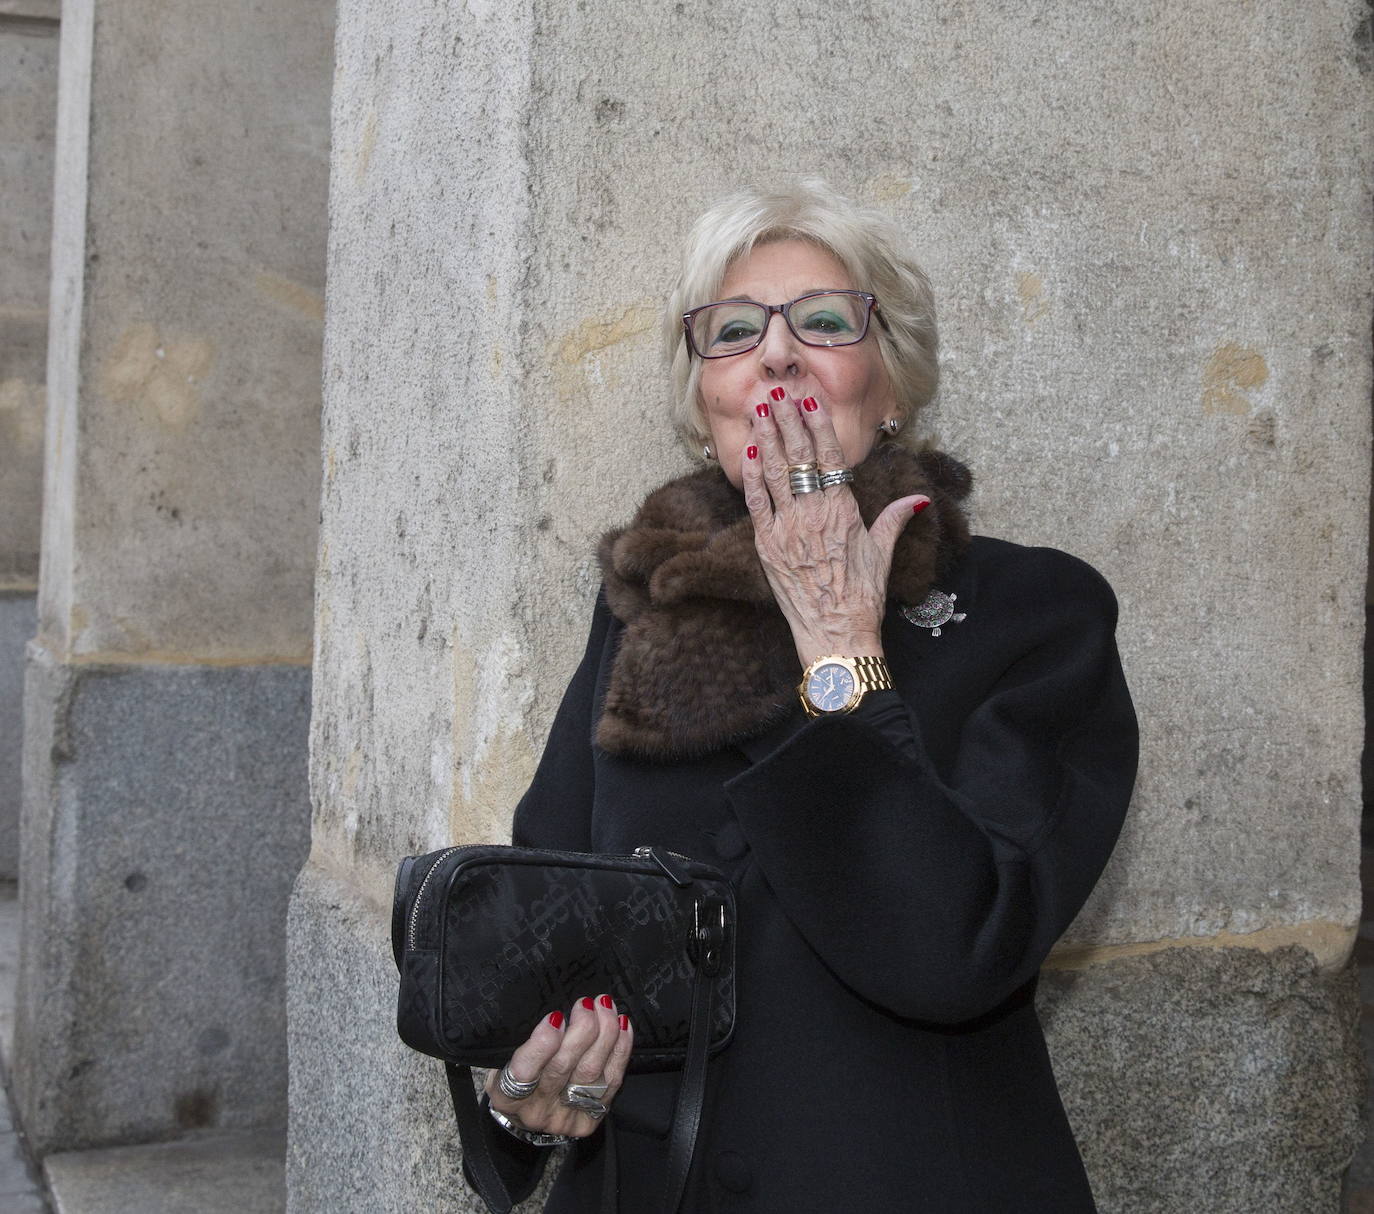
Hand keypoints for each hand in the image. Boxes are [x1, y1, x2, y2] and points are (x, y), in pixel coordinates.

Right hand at [484, 995, 632, 1138]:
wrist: (529, 1113)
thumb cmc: (516, 1076)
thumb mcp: (504, 1061)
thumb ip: (521, 1042)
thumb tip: (547, 1013)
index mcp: (507, 1097)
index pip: (523, 1074)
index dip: (542, 1045)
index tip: (555, 1017)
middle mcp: (537, 1111)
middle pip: (563, 1069)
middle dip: (581, 1031)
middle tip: (586, 1004)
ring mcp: (566, 1117)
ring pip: (591, 1073)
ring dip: (604, 1035)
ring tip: (605, 1006)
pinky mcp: (591, 1118)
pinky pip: (611, 1082)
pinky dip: (619, 1050)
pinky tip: (621, 1026)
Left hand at [741, 390, 928, 666]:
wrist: (835, 632)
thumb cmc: (862, 596)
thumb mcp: (881, 553)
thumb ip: (894, 519)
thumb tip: (917, 500)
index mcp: (843, 510)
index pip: (829, 457)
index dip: (818, 425)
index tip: (809, 400)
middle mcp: (813, 514)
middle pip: (798, 456)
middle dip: (787, 420)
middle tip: (778, 392)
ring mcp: (786, 529)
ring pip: (774, 472)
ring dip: (766, 437)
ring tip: (760, 409)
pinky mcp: (766, 546)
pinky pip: (756, 502)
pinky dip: (752, 475)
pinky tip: (749, 451)